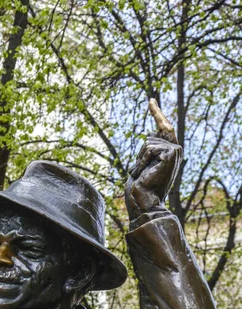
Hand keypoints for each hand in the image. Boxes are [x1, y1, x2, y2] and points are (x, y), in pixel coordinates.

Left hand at [125, 100, 182, 221]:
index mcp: (170, 153)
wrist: (143, 201)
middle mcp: (175, 151)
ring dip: (140, 158)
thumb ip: (150, 149)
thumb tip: (152, 134)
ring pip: (148, 142)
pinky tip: (144, 172)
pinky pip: (149, 148)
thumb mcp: (143, 163)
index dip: (156, 113)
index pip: (163, 128)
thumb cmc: (139, 187)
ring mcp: (175, 152)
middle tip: (140, 166)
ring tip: (142, 174)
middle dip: (143, 149)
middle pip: (154, 133)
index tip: (150, 100)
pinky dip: (142, 160)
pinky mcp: (171, 154)